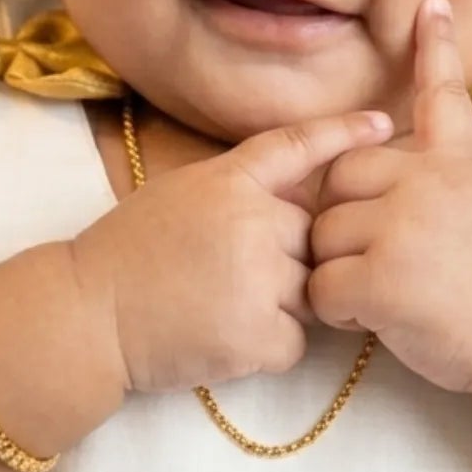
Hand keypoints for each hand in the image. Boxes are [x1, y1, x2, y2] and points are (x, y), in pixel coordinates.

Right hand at [68, 107, 393, 395]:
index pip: (298, 147)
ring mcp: (260, 279)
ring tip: (219, 308)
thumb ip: (238, 190)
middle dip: (287, 260)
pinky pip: (295, 341)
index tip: (383, 124)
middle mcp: (253, 222)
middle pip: (312, 238)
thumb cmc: (126, 255)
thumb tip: (293, 203)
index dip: (344, 133)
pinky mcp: (258, 335)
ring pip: (309, 292)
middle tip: (226, 277)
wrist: (87, 315)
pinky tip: (222, 338)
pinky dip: (267, 347)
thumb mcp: (179, 194)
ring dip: (278, 306)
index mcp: (229, 182)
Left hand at [306, 0, 471, 395]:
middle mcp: (427, 180)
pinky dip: (339, 312)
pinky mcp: (381, 275)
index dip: (434, 49)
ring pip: (322, 235)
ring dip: (340, 271)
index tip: (431, 5)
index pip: (440, 96)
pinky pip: (322, 286)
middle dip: (343, 222)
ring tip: (393, 295)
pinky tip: (380, 320)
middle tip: (388, 262)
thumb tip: (388, 173)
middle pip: (338, 179)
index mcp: (457, 163)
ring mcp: (402, 224)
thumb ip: (443, 181)